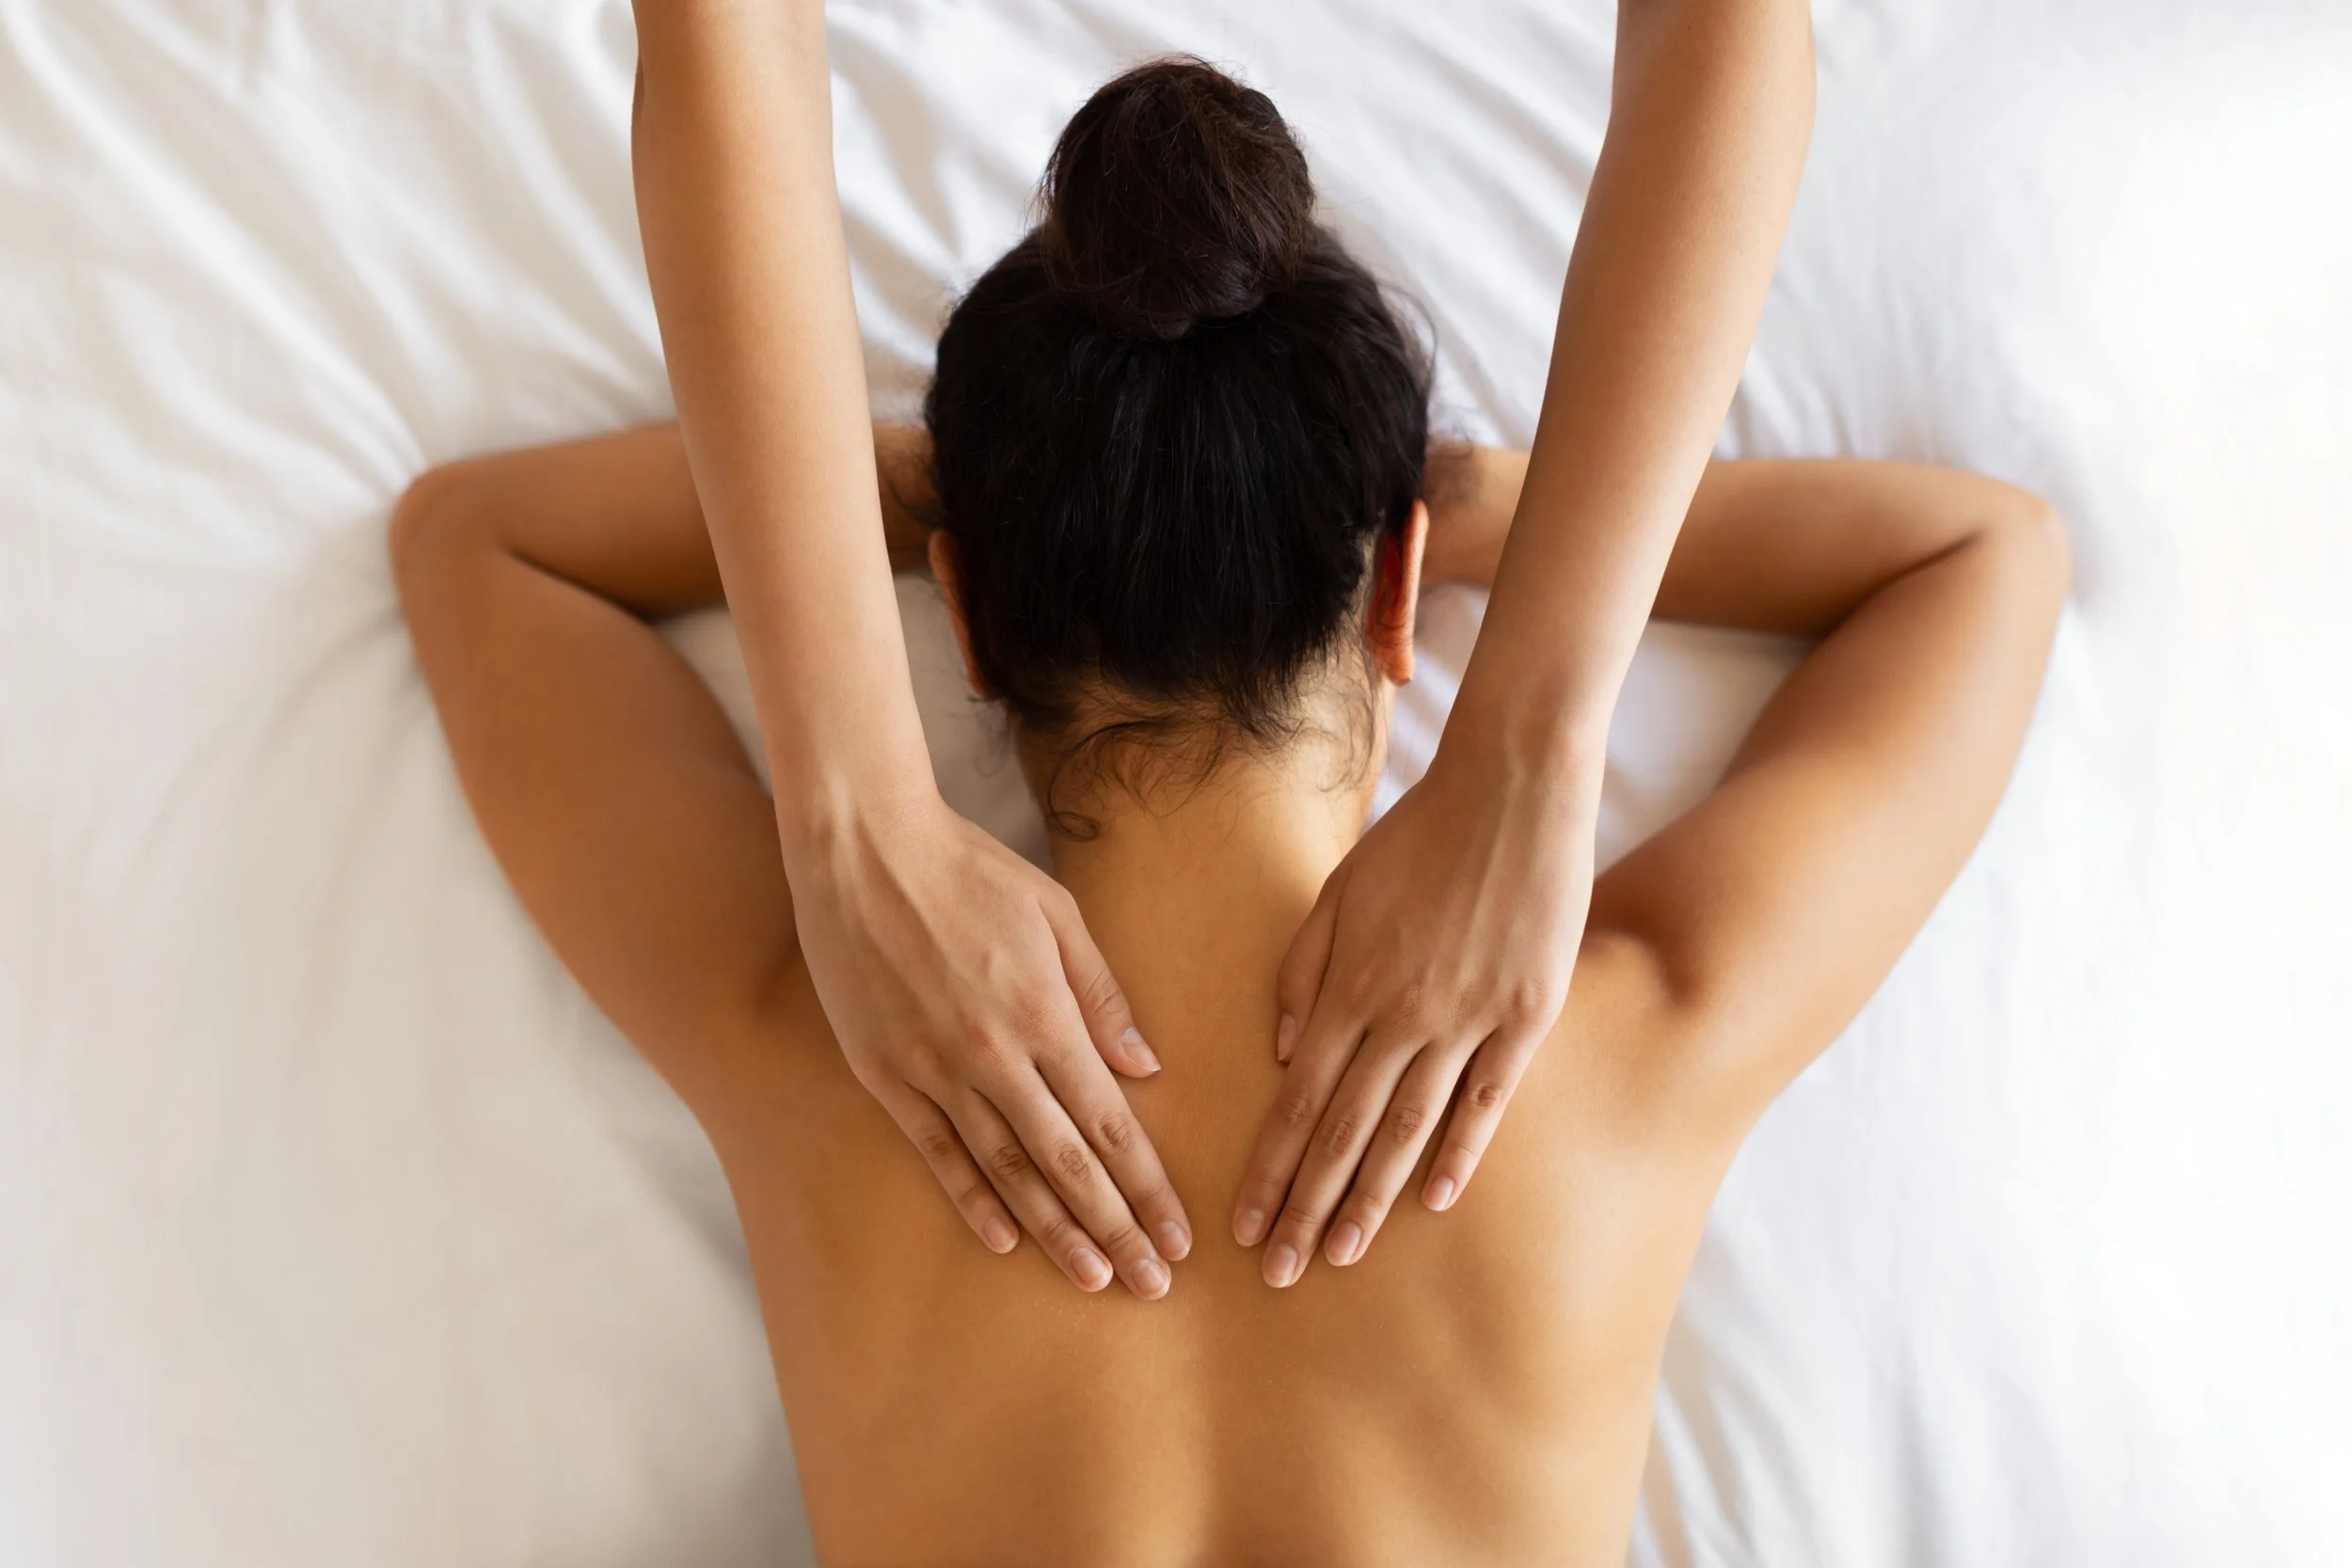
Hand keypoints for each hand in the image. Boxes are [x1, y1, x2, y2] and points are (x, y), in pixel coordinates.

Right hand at [789, 789, 1190, 1298]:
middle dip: (1115, 1228)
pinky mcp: (884, 1073)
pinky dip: (971, 1198)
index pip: (1110, 1123)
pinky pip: (935, 1151)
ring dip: (1053, 1230)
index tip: (1177, 1236)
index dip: (1147, 1186)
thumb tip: (1145, 1068)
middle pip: (1067, 1163)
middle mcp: (993, 1055)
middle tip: (1151, 1283)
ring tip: (1091, 1278)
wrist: (862, 848)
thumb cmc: (969, 869)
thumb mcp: (1057, 913)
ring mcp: (933, 1069)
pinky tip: (1001, 1239)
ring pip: (1005, 1170)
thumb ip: (1103, 996)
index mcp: (1045, 1014)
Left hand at [1230, 745, 1597, 1284]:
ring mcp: (1466, 1018)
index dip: (1268, 1166)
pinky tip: (1435, 1201)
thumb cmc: (1418, 834)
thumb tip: (1280, 1051)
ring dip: (1370, 1197)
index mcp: (1347, 984)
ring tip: (1341, 1253)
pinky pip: (1487, 1100)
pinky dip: (1460, 1154)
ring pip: (1408, 1128)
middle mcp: (1399, 1013)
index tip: (1243, 1223)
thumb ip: (1302, 971)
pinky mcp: (1525, 1016)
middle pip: (1344, 1129)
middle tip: (1278, 1270)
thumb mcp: (1337, 890)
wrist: (1511, 787)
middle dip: (1305, 1204)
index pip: (1296, 1098)